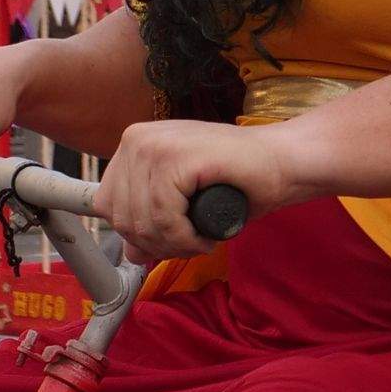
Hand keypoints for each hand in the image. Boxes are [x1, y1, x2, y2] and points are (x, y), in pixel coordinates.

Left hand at [92, 117, 307, 263]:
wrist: (284, 162)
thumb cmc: (238, 182)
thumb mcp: (183, 204)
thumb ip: (154, 223)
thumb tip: (129, 253)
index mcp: (133, 144)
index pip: (106, 206)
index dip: (138, 234)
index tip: (173, 240)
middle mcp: (136, 138)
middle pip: (120, 218)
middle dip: (156, 244)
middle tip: (191, 244)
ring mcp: (154, 144)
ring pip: (141, 221)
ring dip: (174, 245)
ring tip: (200, 240)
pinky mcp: (176, 157)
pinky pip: (163, 218)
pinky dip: (185, 239)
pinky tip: (205, 235)